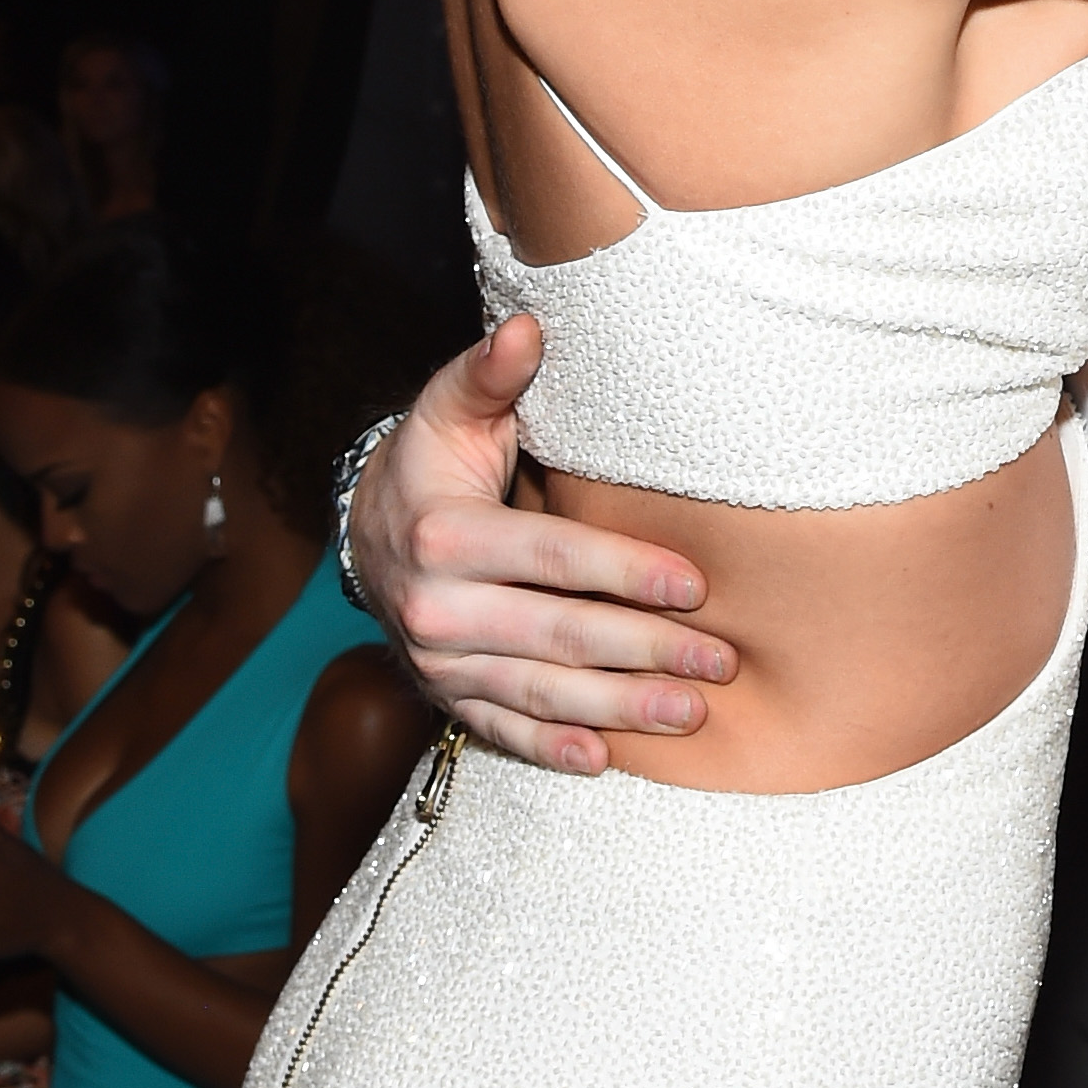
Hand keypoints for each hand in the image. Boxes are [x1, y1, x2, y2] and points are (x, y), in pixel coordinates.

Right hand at [353, 316, 731, 774]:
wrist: (366, 530)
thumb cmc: (433, 460)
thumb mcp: (452, 409)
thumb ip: (492, 374)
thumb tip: (528, 328)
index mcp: (445, 532)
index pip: (555, 558)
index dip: (627, 573)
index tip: (697, 587)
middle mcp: (435, 604)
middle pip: (559, 635)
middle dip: (646, 652)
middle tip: (721, 662)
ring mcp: (437, 659)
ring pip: (539, 692)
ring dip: (619, 709)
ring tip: (691, 714)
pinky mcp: (442, 694)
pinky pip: (500, 730)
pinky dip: (551, 748)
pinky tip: (605, 759)